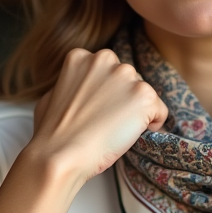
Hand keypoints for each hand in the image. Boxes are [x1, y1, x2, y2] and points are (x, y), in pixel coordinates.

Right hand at [29, 48, 168, 184]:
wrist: (60, 155)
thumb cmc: (51, 133)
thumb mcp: (52, 96)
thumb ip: (72, 84)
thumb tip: (81, 90)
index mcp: (81, 57)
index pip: (107, 71)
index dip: (106, 93)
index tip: (99, 110)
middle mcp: (105, 59)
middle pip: (128, 79)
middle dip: (123, 99)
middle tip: (108, 123)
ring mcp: (127, 76)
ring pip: (144, 94)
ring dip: (136, 112)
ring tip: (117, 131)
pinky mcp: (144, 96)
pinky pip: (160, 111)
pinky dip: (153, 124)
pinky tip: (133, 136)